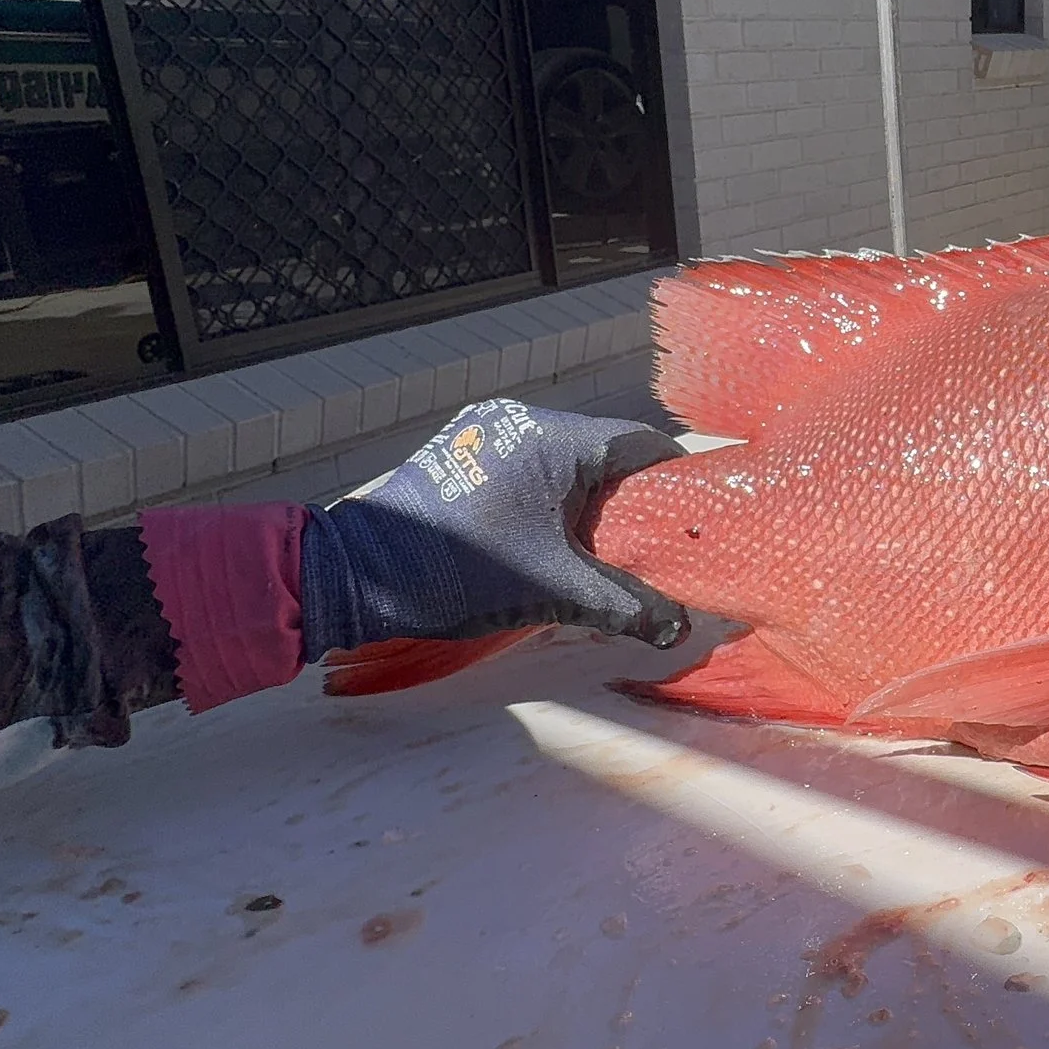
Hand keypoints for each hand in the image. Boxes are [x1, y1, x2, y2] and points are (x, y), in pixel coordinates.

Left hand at [298, 400, 689, 659]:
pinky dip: (551, 493)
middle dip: (631, 495)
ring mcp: (488, 430)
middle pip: (604, 450)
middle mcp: (525, 421)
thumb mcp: (553, 592)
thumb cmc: (461, 572)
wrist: (358, 572)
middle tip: (650, 541)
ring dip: (588, 496)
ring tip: (601, 545)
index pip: (641, 443)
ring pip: (565, 457)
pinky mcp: (464, 449)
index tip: (690, 518)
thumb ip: (624, 604)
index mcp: (556, 440)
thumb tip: (678, 628)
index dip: (673, 480)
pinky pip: (529, 463)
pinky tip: (551, 534)